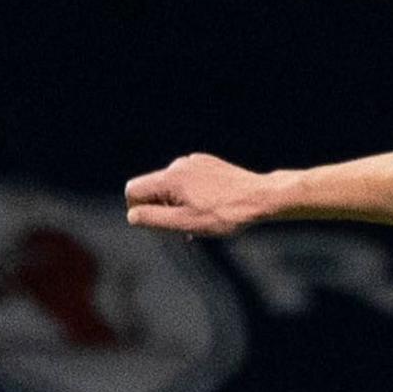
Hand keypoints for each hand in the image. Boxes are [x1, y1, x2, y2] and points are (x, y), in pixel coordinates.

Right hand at [124, 153, 273, 236]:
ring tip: (199, 220)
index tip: (155, 224)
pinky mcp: (209, 164)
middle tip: (182, 228)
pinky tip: (209, 208)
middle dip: (161, 209)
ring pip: (172, 186)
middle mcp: (179, 165)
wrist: (260, 198)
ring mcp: (195, 162)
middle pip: (153, 188)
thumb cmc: (225, 214)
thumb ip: (153, 219)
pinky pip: (189, 180)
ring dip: (177, 205)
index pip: (134, 190)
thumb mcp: (185, 223)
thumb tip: (132, 215)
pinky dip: (191, 195)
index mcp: (170, 178)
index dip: (137, 209)